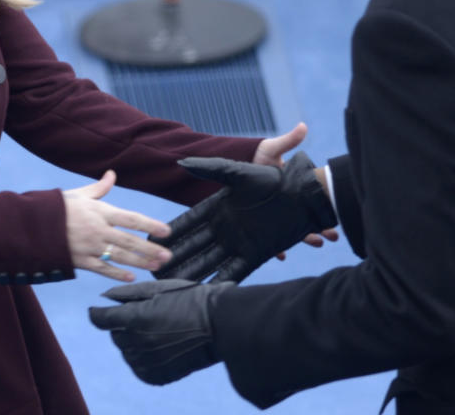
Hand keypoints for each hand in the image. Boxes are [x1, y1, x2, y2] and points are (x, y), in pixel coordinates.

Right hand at [63, 170, 172, 281]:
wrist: (31, 226)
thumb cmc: (57, 208)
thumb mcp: (79, 195)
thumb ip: (99, 188)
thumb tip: (112, 174)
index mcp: (100, 212)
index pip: (131, 219)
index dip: (150, 225)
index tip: (166, 231)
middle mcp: (98, 230)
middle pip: (130, 241)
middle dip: (150, 249)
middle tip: (168, 256)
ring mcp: (90, 247)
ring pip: (120, 257)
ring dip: (141, 262)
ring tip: (157, 266)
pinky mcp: (81, 261)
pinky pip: (103, 269)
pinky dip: (118, 273)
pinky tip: (132, 277)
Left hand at [89, 278, 234, 384]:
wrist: (220, 325)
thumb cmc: (190, 300)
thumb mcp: (158, 289)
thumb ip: (128, 294)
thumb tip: (105, 297)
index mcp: (135, 318)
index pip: (101, 319)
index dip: (97, 313)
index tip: (96, 311)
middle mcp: (137, 342)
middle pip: (115, 335)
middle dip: (121, 325)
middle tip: (142, 316)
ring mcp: (147, 361)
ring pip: (126, 351)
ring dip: (132, 341)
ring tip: (154, 330)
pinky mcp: (157, 375)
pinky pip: (139, 367)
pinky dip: (142, 358)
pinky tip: (157, 346)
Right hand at [151, 153, 337, 282]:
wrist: (302, 196)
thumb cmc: (272, 180)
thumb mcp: (239, 173)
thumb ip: (211, 169)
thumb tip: (181, 162)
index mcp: (219, 208)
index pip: (189, 223)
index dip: (172, 233)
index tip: (152, 242)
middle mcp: (225, 228)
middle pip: (195, 246)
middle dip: (176, 258)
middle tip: (154, 270)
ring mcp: (239, 243)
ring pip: (209, 261)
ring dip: (192, 272)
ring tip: (172, 285)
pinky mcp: (255, 255)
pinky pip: (233, 271)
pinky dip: (220, 281)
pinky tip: (205, 292)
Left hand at [252, 123, 338, 248]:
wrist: (235, 165)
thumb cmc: (256, 156)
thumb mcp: (272, 149)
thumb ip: (288, 141)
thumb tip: (303, 126)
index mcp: (292, 190)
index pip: (312, 202)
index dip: (324, 209)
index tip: (335, 215)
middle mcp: (286, 205)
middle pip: (307, 219)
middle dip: (322, 228)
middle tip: (333, 235)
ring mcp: (273, 216)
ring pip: (292, 232)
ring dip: (306, 238)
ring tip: (317, 242)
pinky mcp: (259, 226)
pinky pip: (269, 241)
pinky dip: (276, 249)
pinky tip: (282, 255)